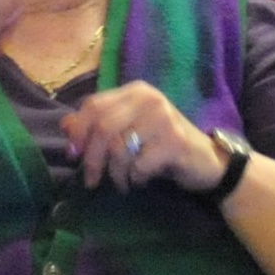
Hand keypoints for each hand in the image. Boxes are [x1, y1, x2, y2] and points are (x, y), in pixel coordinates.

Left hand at [63, 83, 216, 192]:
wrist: (208, 162)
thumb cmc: (163, 146)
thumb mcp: (130, 132)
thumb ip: (99, 125)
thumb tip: (65, 126)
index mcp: (135, 91)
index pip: (93, 105)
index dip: (78, 132)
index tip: (73, 156)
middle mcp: (149, 99)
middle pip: (103, 128)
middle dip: (92, 159)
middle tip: (91, 180)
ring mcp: (163, 118)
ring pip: (119, 149)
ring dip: (116, 174)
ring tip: (123, 183)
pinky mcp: (174, 142)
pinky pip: (139, 165)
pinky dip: (136, 178)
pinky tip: (143, 180)